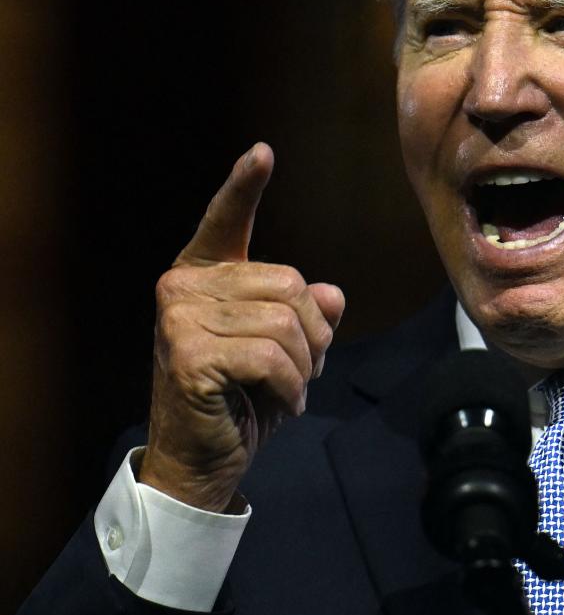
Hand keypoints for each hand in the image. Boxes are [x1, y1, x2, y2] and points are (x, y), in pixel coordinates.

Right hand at [139, 143, 344, 511]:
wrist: (202, 462)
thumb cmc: (241, 400)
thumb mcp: (285, 350)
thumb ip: (307, 314)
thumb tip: (331, 294)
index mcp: (203, 275)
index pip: (226, 221)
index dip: (244, 186)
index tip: (263, 152)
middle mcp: (182, 287)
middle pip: (290, 284)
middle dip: (312, 334)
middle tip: (300, 371)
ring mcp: (180, 319)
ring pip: (286, 323)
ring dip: (304, 366)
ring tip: (288, 390)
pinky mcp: (189, 355)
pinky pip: (274, 357)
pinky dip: (291, 387)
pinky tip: (279, 406)